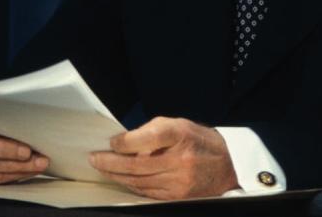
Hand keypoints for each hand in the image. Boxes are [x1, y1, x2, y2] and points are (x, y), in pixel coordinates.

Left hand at [88, 116, 238, 199]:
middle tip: (94, 159)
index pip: (145, 139)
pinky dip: (131, 186)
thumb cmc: (199, 140)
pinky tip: (121, 180)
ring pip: (138, 182)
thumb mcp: (179, 124)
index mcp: (179, 135)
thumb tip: (124, 141)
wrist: (227, 165)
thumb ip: (151, 131)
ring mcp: (178, 181)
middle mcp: (179, 159)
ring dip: (117, 176)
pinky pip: (147, 193)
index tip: (110, 142)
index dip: (123, 142)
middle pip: (136, 165)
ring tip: (103, 169)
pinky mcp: (177, 197)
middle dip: (110, 163)